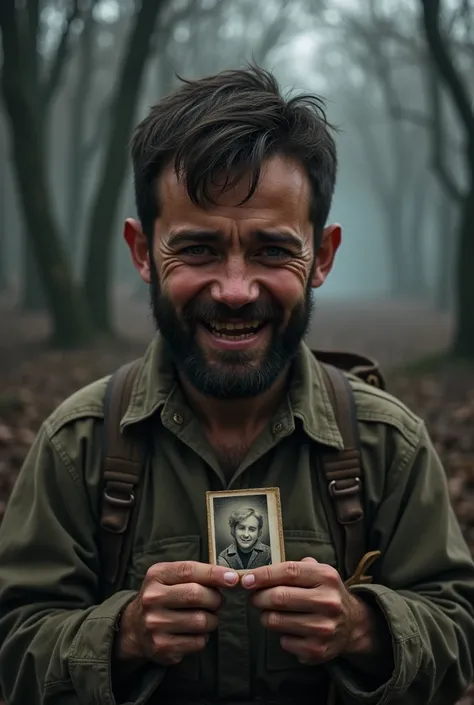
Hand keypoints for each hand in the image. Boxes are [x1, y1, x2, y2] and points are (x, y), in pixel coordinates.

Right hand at [115, 561, 238, 665]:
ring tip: (206, 617)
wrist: (134, 628)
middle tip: (218, 602)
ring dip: (212, 620)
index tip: (234, 578)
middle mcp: (152, 599)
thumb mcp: (171, 578)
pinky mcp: (162, 647)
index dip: (214, 573)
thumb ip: (196, 574)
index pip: (189, 570)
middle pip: (197, 595)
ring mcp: (155, 624)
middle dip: (216, 599)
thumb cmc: (162, 598)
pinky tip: (194, 632)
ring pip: (201, 621)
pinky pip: (198, 642)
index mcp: (156, 575)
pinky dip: (203, 637)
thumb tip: (231, 578)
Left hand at [241, 557, 373, 664]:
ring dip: (265, 616)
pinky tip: (290, 629)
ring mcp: (324, 627)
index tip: (246, 580)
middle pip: (278, 597)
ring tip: (270, 613)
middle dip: (258, 597)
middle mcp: (328, 601)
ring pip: (276, 621)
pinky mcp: (318, 650)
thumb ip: (292, 567)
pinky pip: (284, 641)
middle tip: (253, 598)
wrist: (353, 624)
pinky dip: (281, 635)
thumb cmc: (325, 593)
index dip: (262, 575)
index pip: (288, 572)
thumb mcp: (318, 572)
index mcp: (326, 576)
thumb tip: (255, 573)